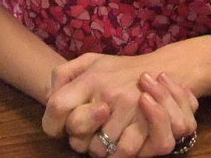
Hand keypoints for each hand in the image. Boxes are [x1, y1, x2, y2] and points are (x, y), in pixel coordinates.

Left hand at [42, 54, 197, 156]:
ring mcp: (128, 109)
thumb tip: (48, 98)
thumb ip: (63, 75)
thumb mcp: (90, 62)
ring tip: (104, 134)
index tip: (62, 124)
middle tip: (86, 132)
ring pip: (97, 149)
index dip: (53, 122)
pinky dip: (116, 154)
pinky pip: (121, 153)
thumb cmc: (119, 71)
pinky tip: (117, 142)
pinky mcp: (145, 125)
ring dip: (98, 148)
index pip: (56, 106)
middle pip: (76, 133)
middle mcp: (108, 93)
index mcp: (91, 78)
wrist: (163, 70)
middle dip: (76, 138)